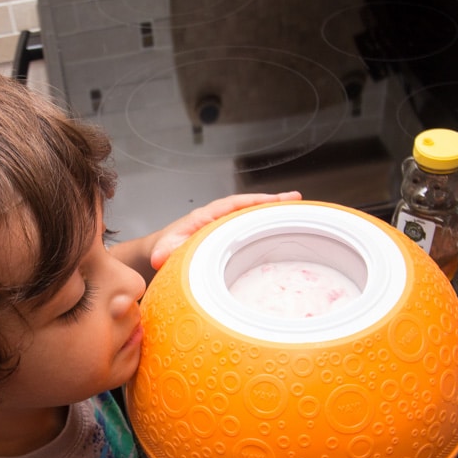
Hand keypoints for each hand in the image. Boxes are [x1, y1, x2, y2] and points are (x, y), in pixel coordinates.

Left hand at [149, 192, 301, 270]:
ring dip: (273, 213)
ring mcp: (224, 227)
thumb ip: (163, 253)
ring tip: (298, 211)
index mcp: (205, 217)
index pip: (233, 204)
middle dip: (272, 202)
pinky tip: (283, 231)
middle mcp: (217, 218)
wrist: (160, 253)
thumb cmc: (165, 249)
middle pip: (248, 206)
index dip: (254, 201)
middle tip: (295, 200)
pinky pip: (250, 229)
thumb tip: (161, 257)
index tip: (274, 200)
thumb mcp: (162, 252)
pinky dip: (266, 227)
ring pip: (252, 216)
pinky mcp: (228, 237)